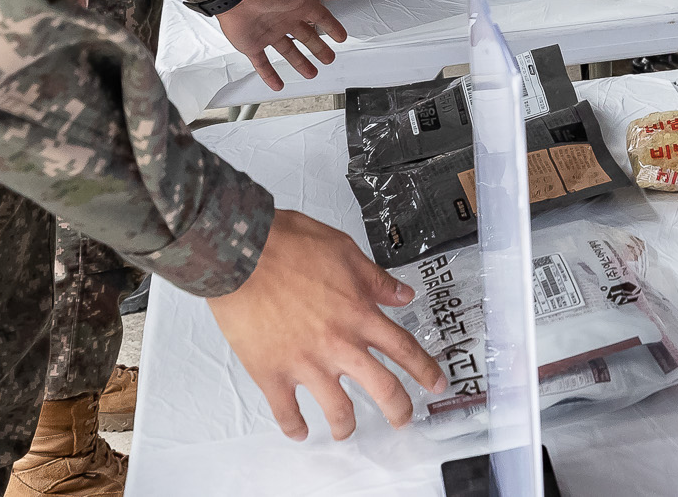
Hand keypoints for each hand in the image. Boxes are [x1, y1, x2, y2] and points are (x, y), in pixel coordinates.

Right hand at [207, 209, 443, 439]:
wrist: (241, 254)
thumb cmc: (288, 245)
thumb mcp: (344, 250)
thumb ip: (376, 279)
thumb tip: (403, 294)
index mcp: (359, 314)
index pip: (403, 348)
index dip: (424, 370)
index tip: (437, 384)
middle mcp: (338, 344)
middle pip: (381, 388)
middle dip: (398, 410)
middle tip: (402, 420)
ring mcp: (305, 363)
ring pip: (338, 410)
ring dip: (347, 426)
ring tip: (347, 431)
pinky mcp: (271, 373)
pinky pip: (287, 412)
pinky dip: (294, 427)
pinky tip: (300, 431)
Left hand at [216, 0, 349, 90]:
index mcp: (296, 4)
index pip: (319, 17)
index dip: (331, 27)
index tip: (339, 36)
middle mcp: (283, 18)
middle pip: (306, 36)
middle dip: (318, 48)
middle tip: (328, 58)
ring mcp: (268, 32)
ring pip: (288, 51)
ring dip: (300, 63)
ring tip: (311, 73)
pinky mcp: (253, 45)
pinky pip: (263, 63)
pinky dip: (269, 75)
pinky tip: (277, 84)